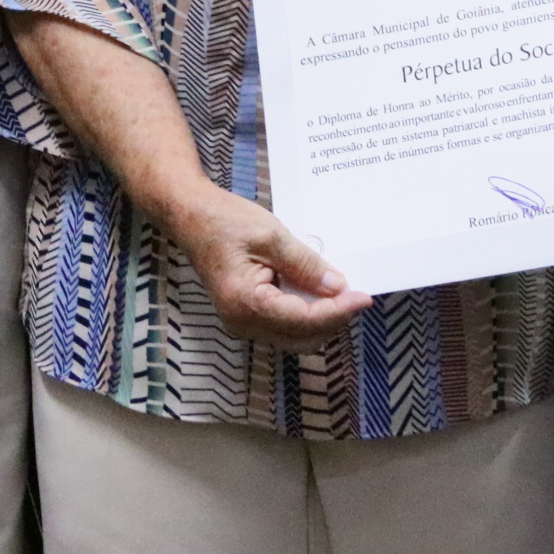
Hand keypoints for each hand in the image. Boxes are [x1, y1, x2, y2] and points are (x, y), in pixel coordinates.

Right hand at [164, 184, 371, 352]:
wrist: (189, 216)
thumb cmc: (225, 220)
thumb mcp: (271, 235)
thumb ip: (305, 264)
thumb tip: (338, 287)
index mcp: (245, 303)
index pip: (303, 320)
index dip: (338, 311)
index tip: (364, 296)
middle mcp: (241, 323)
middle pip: (301, 338)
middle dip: (333, 320)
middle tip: (357, 295)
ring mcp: (241, 322)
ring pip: (293, 337)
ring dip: (320, 320)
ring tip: (342, 293)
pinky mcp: (245, 315)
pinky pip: (282, 325)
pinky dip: (305, 315)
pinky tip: (318, 294)